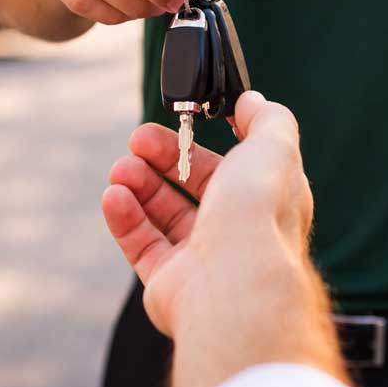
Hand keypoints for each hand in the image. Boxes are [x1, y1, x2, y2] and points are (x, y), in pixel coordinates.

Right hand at [103, 91, 312, 339]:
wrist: (233, 282)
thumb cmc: (258, 213)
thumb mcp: (273, 147)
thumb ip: (267, 120)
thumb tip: (251, 102)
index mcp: (264, 199)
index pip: (229, 165)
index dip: (200, 144)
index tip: (178, 123)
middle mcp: (237, 230)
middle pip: (191, 187)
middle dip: (162, 159)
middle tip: (137, 141)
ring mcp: (204, 259)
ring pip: (164, 215)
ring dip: (139, 185)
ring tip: (121, 169)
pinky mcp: (172, 283)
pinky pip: (142, 246)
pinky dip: (125, 219)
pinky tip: (114, 196)